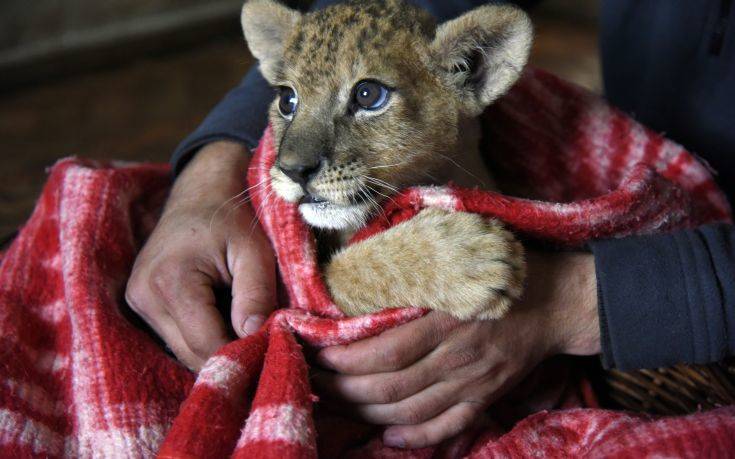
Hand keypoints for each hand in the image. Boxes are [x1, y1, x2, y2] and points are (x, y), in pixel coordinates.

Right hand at [126, 141, 275, 370]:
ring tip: (245, 332)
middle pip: (191, 354)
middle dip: (229, 357)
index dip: (241, 355)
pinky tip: (225, 322)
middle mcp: (145, 296)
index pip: (206, 344)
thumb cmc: (232, 217)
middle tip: (264, 350)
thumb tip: (256, 338)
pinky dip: (202, 337)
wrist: (201, 191)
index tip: (272, 353)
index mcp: (171, 281)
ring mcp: (137, 301)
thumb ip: (256, 294)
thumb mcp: (255, 251)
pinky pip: (175, 337)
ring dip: (215, 348)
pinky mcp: (140, 302)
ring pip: (182, 350)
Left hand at [313, 251, 599, 448]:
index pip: (387, 351)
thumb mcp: (459, 259)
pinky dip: (416, 437)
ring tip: (336, 404)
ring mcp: (473, 383)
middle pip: (390, 388)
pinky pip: (447, 426)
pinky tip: (389, 436)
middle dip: (344, 390)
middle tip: (314, 380)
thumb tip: (367, 260)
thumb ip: (418, 265)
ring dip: (366, 414)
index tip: (318, 353)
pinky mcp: (486, 397)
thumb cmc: (501, 272)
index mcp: (448, 318)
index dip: (346, 359)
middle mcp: (458, 356)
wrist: (556, 302)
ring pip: (410, 412)